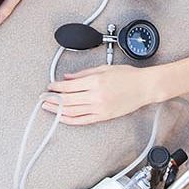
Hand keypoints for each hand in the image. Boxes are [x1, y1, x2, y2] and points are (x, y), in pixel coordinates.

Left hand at [42, 64, 160, 124]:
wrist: (144, 87)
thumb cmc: (128, 76)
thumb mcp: (103, 68)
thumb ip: (83, 74)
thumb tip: (67, 78)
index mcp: (95, 82)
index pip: (68, 87)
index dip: (56, 88)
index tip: (49, 87)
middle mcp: (96, 96)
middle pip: (67, 100)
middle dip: (53, 99)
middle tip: (43, 98)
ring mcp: (99, 108)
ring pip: (72, 111)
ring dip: (57, 110)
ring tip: (48, 107)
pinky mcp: (103, 116)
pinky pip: (82, 120)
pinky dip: (69, 120)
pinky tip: (62, 117)